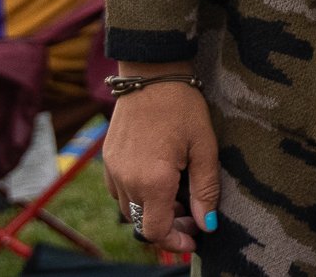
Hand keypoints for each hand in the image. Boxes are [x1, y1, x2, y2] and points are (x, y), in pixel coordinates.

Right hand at [104, 65, 219, 253]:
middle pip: (142, 222)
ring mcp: (112, 171)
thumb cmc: (183, 107)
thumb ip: (205, 189)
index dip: (175, 241)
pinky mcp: (107, 161)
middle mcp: (126, 181)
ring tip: (180, 193)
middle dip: (169, 226)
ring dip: (153, 210)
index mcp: (152, 181)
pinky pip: (120, 191)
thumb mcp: (204, 146)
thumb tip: (208, 224)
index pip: (155, 230)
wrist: (150, 75)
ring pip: (130, 209)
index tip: (195, 239)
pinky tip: (161, 177)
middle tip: (194, 215)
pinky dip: (139, 194)